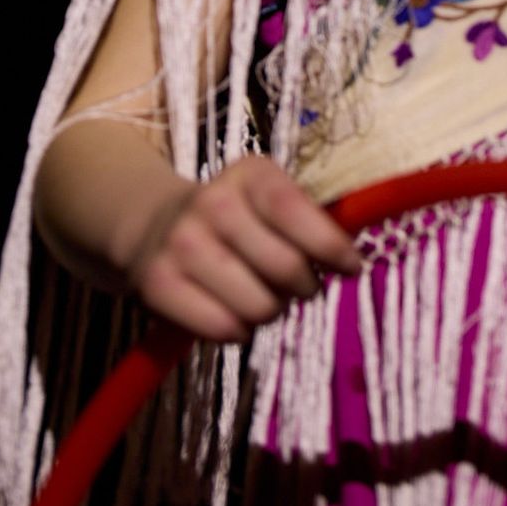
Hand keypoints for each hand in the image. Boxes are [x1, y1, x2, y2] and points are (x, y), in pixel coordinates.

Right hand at [123, 154, 361, 341]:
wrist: (154, 226)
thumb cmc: (235, 220)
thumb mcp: (268, 201)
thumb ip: (310, 221)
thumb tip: (352, 258)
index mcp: (250, 174)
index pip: (296, 212)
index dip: (331, 246)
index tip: (352, 267)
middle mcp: (213, 202)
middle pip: (284, 267)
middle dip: (306, 287)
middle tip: (303, 287)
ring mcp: (182, 242)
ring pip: (257, 305)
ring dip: (272, 312)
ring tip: (265, 298)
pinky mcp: (158, 284)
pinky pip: (221, 327)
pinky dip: (239, 332)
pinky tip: (235, 315)